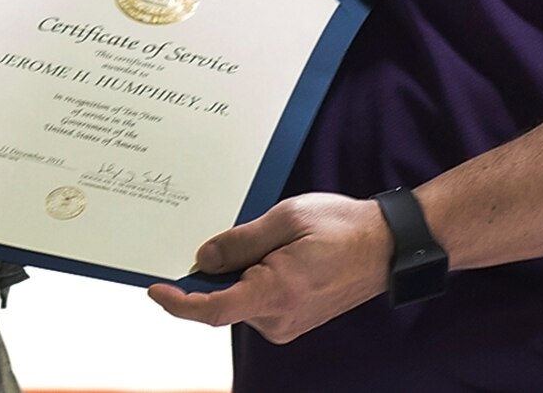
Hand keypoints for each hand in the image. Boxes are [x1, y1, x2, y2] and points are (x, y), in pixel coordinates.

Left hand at [147, 192, 391, 342]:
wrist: (386, 247)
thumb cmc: (342, 227)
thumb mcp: (286, 218)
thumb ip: (240, 241)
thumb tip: (203, 260)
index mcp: (276, 293)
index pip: (213, 310)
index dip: (179, 303)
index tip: (156, 290)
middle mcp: (279, 319)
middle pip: (224, 300)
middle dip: (221, 269)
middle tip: (248, 234)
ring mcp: (287, 324)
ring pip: (241, 298)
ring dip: (243, 271)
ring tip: (279, 240)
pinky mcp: (292, 321)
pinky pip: (258, 301)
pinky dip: (256, 278)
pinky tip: (281, 254)